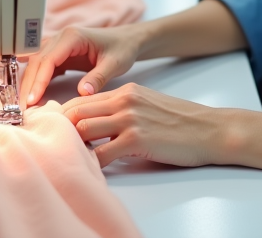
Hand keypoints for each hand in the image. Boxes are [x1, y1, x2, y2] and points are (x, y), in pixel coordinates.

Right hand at [19, 25, 142, 106]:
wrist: (128, 40)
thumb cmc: (122, 48)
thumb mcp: (114, 63)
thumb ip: (98, 77)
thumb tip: (82, 93)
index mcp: (73, 37)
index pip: (48, 59)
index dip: (38, 80)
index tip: (32, 100)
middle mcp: (61, 38)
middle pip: (37, 61)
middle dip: (28, 84)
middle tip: (22, 108)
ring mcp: (59, 45)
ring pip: (36, 64)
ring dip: (29, 83)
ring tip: (24, 105)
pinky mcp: (60, 54)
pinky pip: (43, 67)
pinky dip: (37, 81)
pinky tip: (33, 96)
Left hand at [61, 83, 226, 167]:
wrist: (210, 130)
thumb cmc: (182, 122)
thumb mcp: (148, 104)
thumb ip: (122, 108)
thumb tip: (99, 124)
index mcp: (125, 91)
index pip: (81, 100)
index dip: (62, 115)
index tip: (52, 128)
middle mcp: (124, 101)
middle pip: (76, 112)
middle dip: (59, 129)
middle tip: (51, 145)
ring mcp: (130, 120)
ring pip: (84, 130)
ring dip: (73, 146)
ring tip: (69, 158)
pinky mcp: (137, 140)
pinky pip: (102, 154)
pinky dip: (92, 164)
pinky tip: (90, 170)